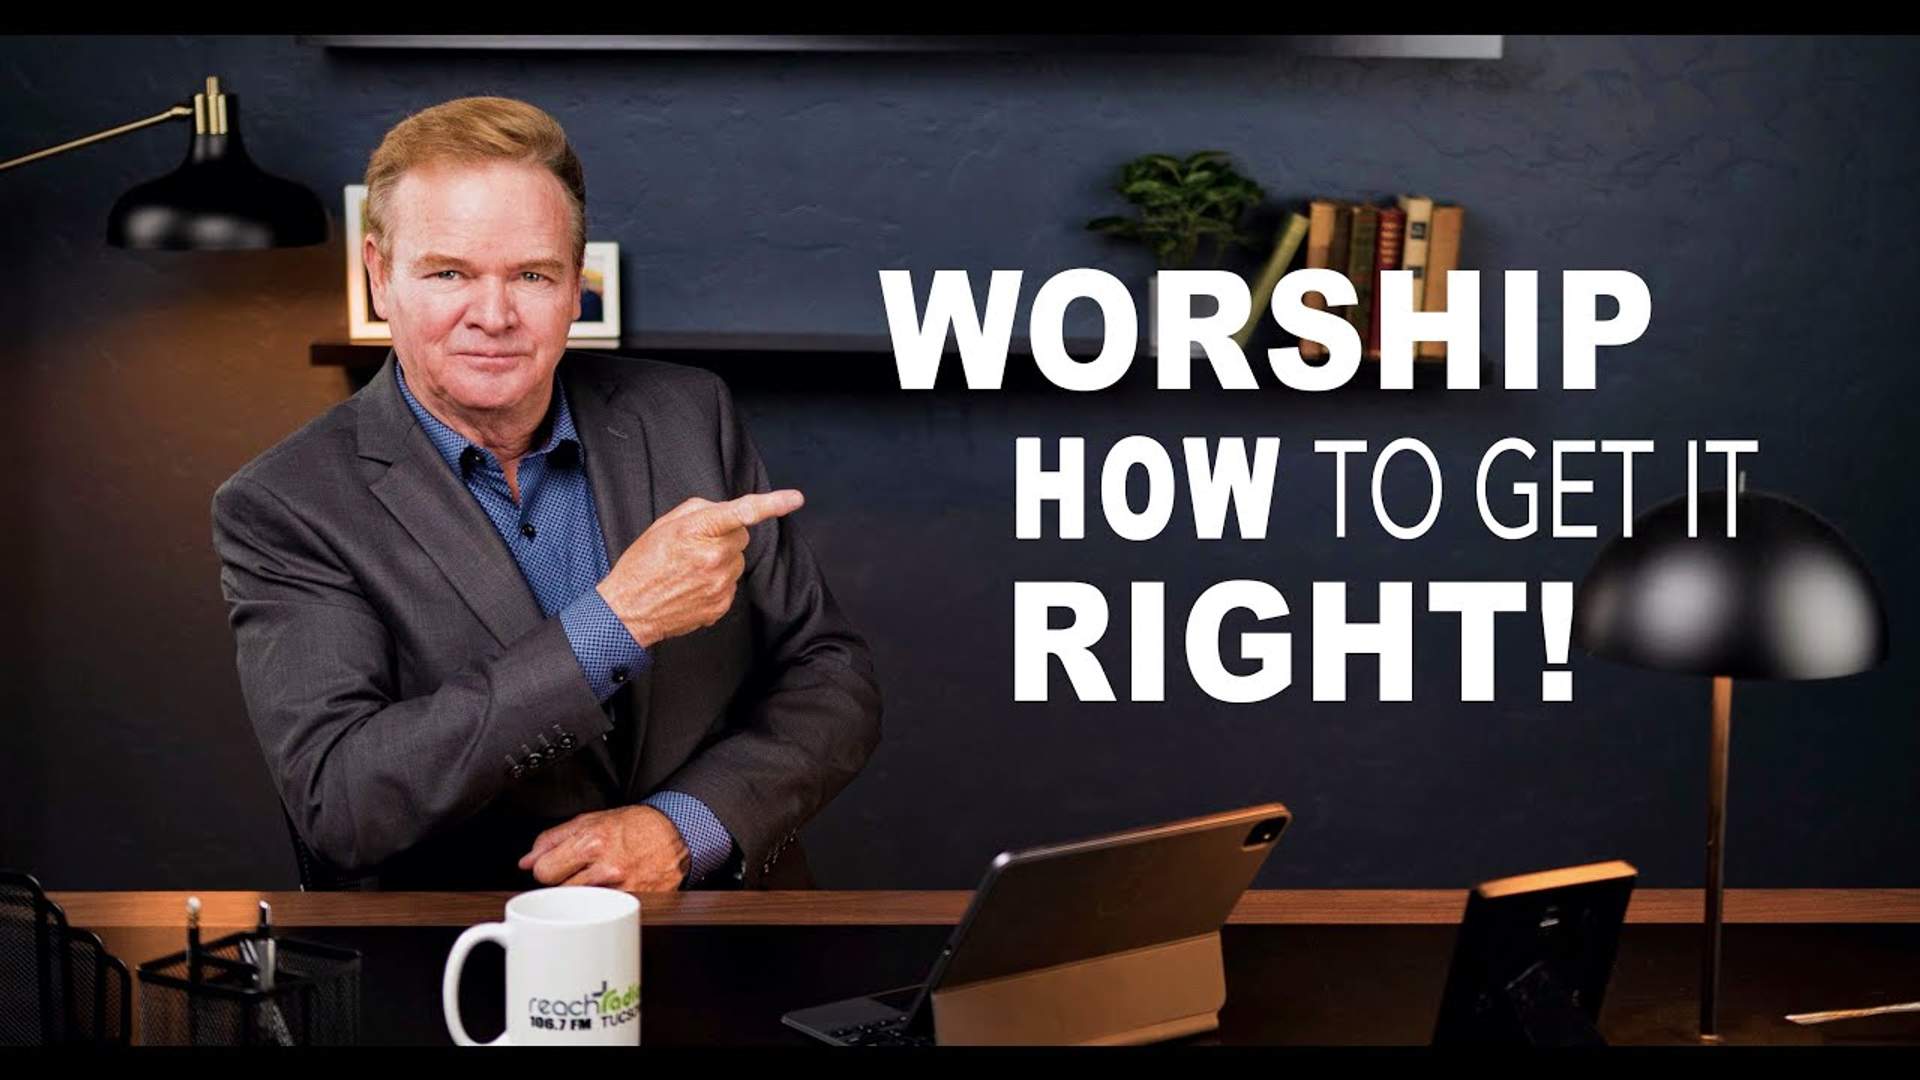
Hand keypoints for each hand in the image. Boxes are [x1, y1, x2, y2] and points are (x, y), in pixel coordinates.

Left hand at [516, 805, 689, 891]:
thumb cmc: (635, 826)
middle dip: (565, 882)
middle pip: (559, 892)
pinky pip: (603, 912)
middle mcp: (606, 869)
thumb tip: (527, 861)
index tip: (556, 866)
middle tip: (580, 872)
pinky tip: (612, 891)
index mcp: (591, 844)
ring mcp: (621, 890)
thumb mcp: (591, 819)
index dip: (547, 868)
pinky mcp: (634, 905)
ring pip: (580, 905)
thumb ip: (553, 839)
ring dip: (583, 897)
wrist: (676, 834)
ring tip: (597, 881)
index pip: (543, 872)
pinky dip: (602, 905)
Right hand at [596, 490, 804, 647]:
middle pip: (741, 538)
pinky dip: (716, 582)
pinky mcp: (721, 605)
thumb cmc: (643, 564)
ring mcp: (720, 584)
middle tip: (695, 547)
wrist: (629, 610)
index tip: (796, 498)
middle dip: (724, 538)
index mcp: (698, 531)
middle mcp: (714, 557)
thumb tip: (724, 510)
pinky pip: (730, 584)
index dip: (772, 503)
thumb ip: (698, 510)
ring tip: (689, 570)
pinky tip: (692, 586)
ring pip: (736, 562)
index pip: (743, 512)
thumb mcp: (664, 525)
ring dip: (720, 561)